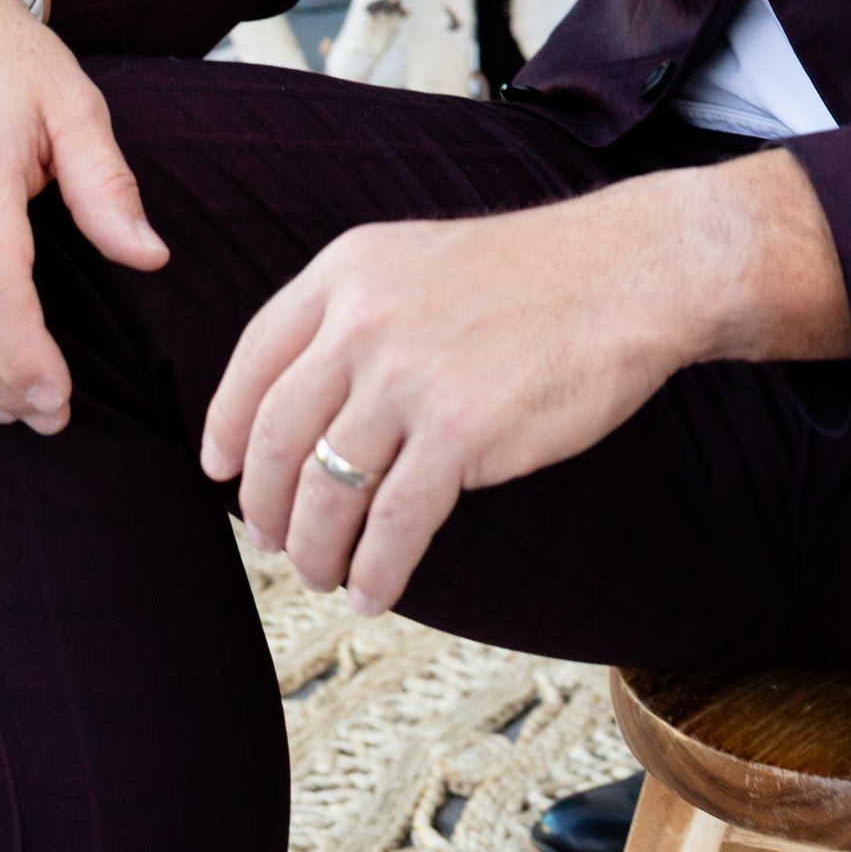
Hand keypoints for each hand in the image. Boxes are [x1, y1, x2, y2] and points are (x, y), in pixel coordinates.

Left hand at [204, 149, 849, 612]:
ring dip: (315, 550)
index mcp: (347, 271)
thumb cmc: (538, 275)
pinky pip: (391, 525)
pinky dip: (374, 570)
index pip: (252, 361)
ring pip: (324, 492)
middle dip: (266, 507)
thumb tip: (300, 405)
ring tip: (325, 575)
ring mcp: (408, 378)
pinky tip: (374, 589)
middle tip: (274, 541)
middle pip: (275, 438)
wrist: (632, 273)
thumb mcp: (420, 262)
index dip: (226, 427)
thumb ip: (356, 316)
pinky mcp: (459, 434)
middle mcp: (363, 321)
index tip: (219, 469)